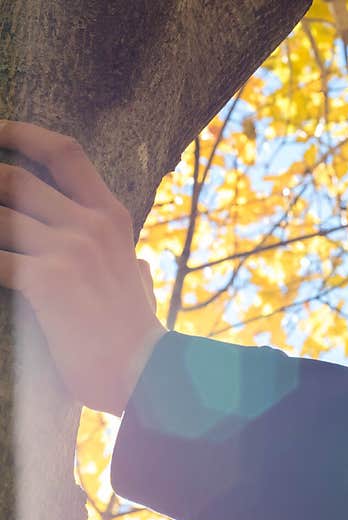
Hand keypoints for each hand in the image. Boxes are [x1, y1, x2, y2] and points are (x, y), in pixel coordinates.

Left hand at [0, 120, 167, 415]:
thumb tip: (141, 268)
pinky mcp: (48, 280)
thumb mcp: (143, 287)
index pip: (64, 152)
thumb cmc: (139, 335)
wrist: (147, 373)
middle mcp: (91, 224)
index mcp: (112, 218)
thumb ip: (135, 267)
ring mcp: (70, 249)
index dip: (19, 134)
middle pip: (13, 177)